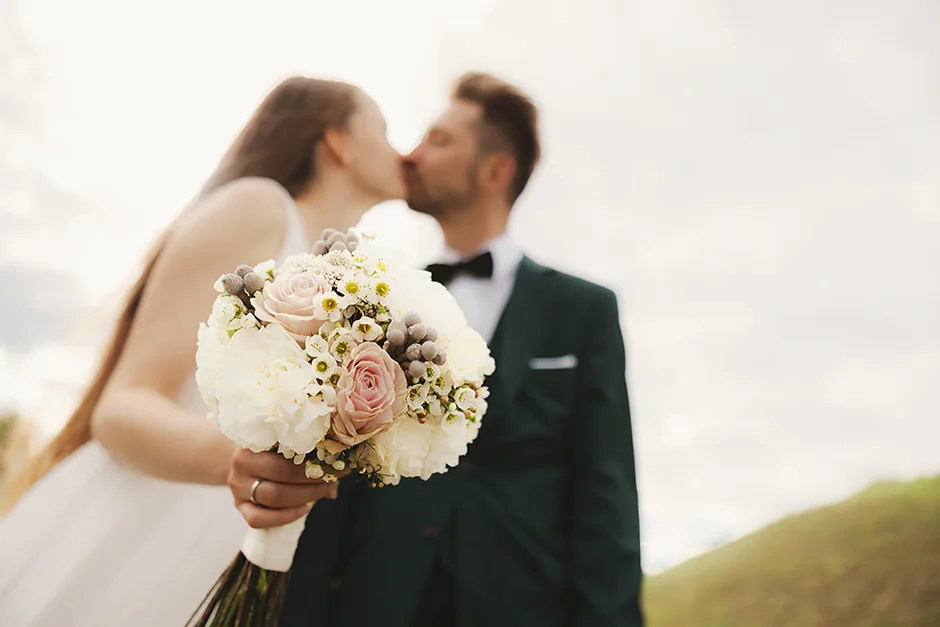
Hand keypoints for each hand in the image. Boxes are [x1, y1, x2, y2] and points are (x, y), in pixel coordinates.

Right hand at [227, 449, 345, 528]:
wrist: (240, 459)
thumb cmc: (271, 449)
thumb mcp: (284, 443)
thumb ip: (310, 452)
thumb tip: (343, 467)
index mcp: (255, 439)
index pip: (288, 448)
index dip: (317, 457)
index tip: (338, 461)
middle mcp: (242, 462)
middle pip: (282, 473)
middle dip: (314, 478)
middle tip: (333, 478)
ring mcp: (238, 486)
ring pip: (273, 497)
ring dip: (305, 496)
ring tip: (323, 491)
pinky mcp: (239, 506)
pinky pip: (258, 519)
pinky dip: (285, 517)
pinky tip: (304, 509)